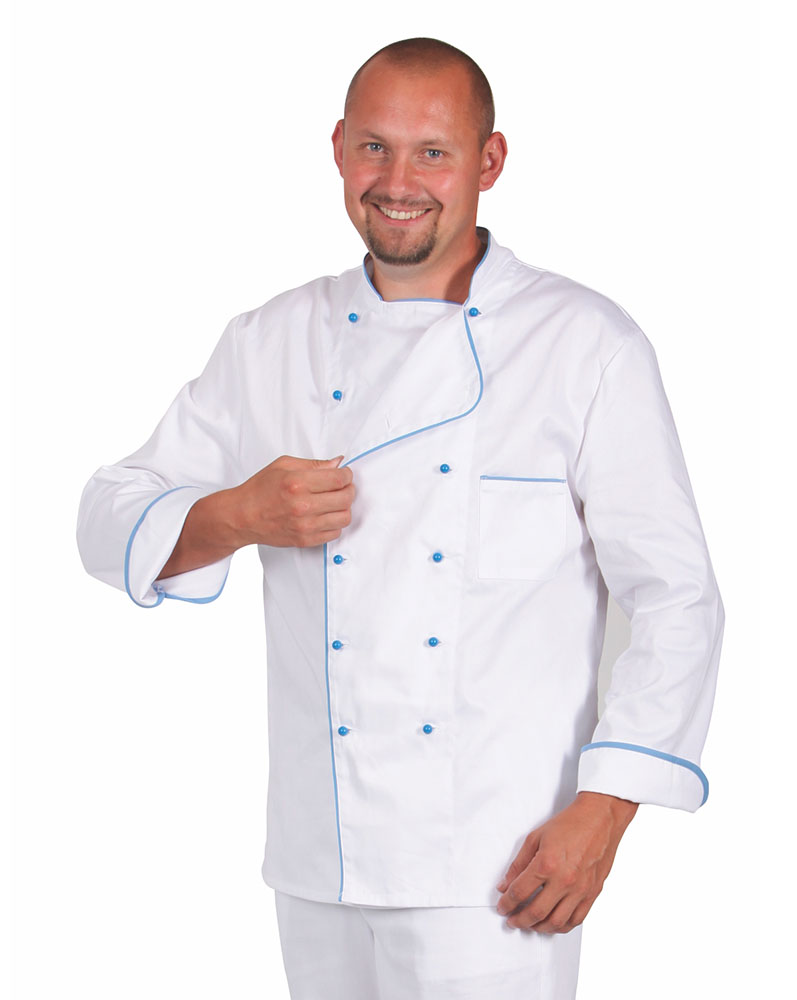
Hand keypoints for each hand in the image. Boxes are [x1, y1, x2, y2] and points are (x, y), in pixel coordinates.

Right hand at [232, 454, 354, 548]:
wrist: (242, 516)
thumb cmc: (259, 490)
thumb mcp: (283, 465)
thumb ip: (313, 464)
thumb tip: (337, 463)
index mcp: (298, 483)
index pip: (339, 479)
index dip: (347, 475)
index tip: (344, 474)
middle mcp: (303, 505)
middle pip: (345, 498)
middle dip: (348, 489)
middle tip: (342, 487)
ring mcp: (305, 525)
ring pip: (344, 517)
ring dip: (344, 508)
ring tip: (334, 502)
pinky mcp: (305, 540)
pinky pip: (335, 533)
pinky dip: (334, 523)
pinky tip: (325, 515)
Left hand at [495, 791, 637, 933]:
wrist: (599, 819)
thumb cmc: (569, 824)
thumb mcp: (535, 838)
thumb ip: (518, 864)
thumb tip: (505, 885)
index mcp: (546, 864)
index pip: (519, 892)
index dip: (506, 903)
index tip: (502, 907)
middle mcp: (564, 880)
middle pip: (536, 912)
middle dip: (519, 920)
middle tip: (512, 920)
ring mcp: (580, 889)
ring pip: (556, 922)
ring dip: (539, 928)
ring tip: (530, 925)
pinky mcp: (592, 893)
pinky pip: (576, 919)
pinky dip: (562, 926)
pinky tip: (552, 923)